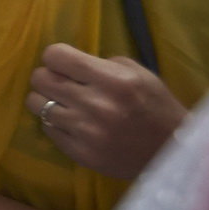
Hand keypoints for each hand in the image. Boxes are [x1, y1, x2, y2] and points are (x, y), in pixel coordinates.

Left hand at [27, 44, 187, 179]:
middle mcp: (95, 104)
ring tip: (65, 103)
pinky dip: (56, 123)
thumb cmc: (156, 107)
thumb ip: (102, 64)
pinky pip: (47, 128)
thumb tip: (67, 63)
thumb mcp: (139, 74)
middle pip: (40, 78)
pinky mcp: (79, 152)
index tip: (65, 63)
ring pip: (36, 104)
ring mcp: (85, 131)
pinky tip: (74, 123)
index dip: (57, 57)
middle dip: (48, 76)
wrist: (172, 153)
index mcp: (113, 80)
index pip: (55, 56)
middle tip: (62, 83)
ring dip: (47, 100)